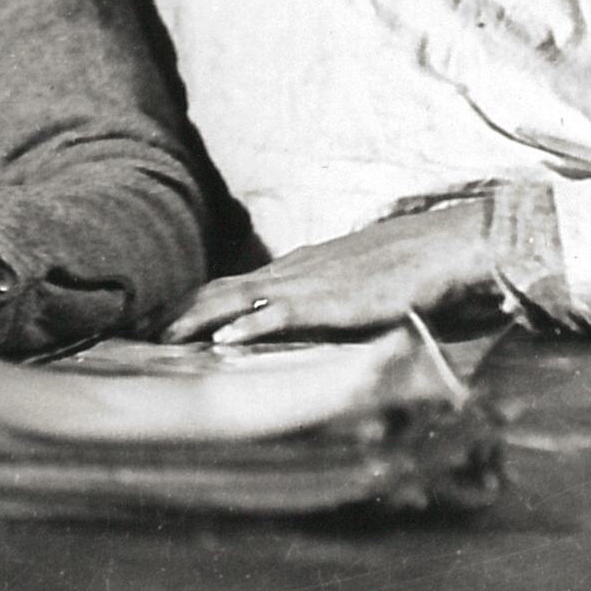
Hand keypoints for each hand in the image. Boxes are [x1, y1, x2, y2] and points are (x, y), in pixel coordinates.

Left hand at [161, 198, 495, 342]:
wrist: (451, 247)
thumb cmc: (414, 269)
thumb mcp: (362, 288)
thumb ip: (337, 305)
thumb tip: (324, 322)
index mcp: (302, 269)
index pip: (236, 286)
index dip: (197, 303)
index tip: (164, 321)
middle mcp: (295, 271)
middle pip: (222, 289)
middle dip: (180, 311)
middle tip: (139, 333)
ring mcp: (310, 283)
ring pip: (238, 299)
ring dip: (197, 319)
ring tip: (161, 338)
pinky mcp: (332, 300)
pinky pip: (281, 314)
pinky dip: (249, 327)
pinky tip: (223, 343)